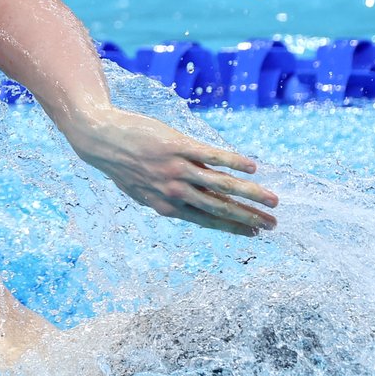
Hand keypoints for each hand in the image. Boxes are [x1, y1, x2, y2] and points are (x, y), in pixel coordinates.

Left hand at [71, 108, 278, 235]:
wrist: (101, 140)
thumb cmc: (124, 166)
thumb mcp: (144, 191)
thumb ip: (170, 199)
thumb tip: (195, 204)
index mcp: (167, 207)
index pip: (208, 221)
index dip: (233, 228)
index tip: (255, 234)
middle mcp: (174, 192)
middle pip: (219, 207)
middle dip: (248, 218)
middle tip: (273, 225)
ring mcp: (176, 169)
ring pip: (221, 185)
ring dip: (250, 193)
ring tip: (273, 200)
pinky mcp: (178, 146)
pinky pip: (211, 156)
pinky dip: (233, 161)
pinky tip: (252, 167)